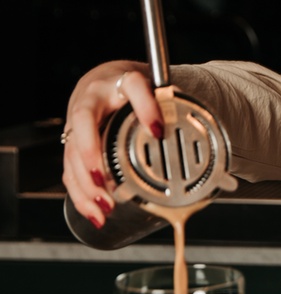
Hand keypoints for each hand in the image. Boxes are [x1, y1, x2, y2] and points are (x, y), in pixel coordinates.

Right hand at [61, 60, 161, 228]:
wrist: (105, 82)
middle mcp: (93, 99)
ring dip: (85, 183)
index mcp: (121, 83)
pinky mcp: (71, 143)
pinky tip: (94, 211)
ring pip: (72, 152)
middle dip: (92, 155)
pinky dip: (81, 194)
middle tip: (105, 180)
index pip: (134, 86)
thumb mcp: (154, 93)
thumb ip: (171, 109)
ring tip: (105, 205)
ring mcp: (78, 122)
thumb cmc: (131, 90)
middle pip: (84, 125)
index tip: (160, 130)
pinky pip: (69, 170)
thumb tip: (199, 136)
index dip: (146, 108)